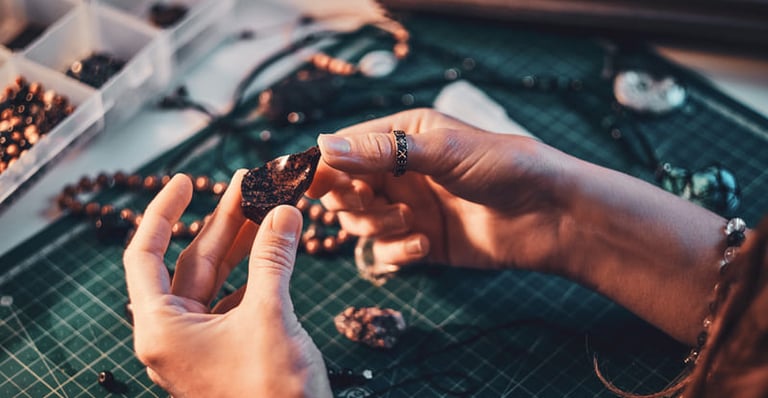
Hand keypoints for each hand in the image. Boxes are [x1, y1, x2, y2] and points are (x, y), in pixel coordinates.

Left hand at [123, 172, 330, 397]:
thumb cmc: (273, 393)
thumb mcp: (271, 316)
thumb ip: (273, 259)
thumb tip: (283, 210)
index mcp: (162, 329)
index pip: (145, 256)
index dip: (162, 212)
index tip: (186, 180)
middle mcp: (175, 334)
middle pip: (191, 263)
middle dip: (221, 222)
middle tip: (248, 184)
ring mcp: (203, 343)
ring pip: (218, 279)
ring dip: (243, 243)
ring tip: (268, 205)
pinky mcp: (230, 349)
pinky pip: (239, 297)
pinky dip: (258, 271)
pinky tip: (277, 247)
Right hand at [307, 108, 569, 272]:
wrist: (549, 216)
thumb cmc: (502, 167)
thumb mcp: (440, 151)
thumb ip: (380, 152)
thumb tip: (321, 146)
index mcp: (402, 135)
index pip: (346, 148)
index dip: (325, 166)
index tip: (312, 184)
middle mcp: (400, 171)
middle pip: (345, 189)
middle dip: (351, 199)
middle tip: (370, 202)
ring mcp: (409, 207)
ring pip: (360, 223)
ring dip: (377, 225)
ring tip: (410, 221)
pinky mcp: (421, 242)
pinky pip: (386, 251)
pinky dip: (398, 250)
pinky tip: (425, 245)